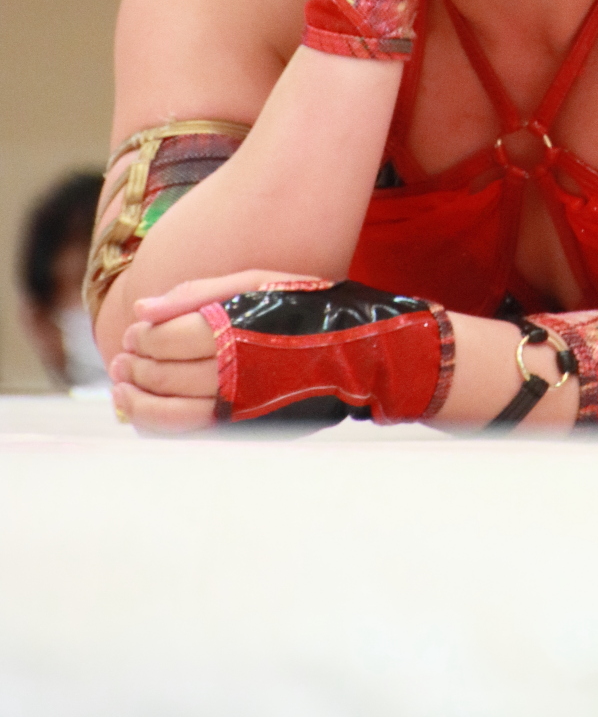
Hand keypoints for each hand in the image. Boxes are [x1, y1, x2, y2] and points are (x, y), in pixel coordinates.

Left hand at [109, 271, 311, 435]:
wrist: (355, 350)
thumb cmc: (303, 306)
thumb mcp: (255, 281)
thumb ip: (196, 293)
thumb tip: (143, 310)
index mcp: (233, 329)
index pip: (164, 338)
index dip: (141, 336)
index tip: (136, 331)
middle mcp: (233, 371)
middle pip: (161, 375)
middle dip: (133, 367)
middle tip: (123, 359)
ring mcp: (238, 406)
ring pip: (168, 414)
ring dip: (137, 403)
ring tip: (122, 389)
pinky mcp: (245, 428)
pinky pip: (189, 435)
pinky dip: (159, 427)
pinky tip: (146, 413)